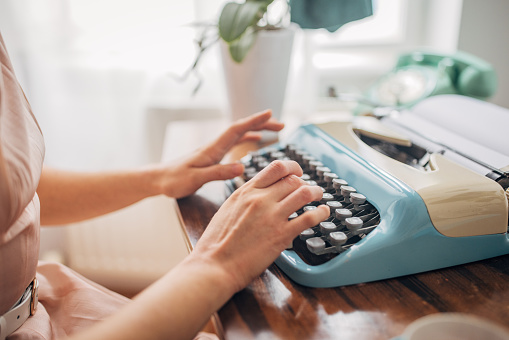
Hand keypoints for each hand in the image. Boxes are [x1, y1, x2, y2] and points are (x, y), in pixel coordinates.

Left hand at [156, 109, 283, 198]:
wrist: (158, 179)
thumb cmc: (174, 180)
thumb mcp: (196, 179)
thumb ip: (218, 173)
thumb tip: (242, 166)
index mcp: (212, 149)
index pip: (237, 129)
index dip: (254, 121)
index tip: (270, 114)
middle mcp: (215, 146)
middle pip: (242, 129)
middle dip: (261, 124)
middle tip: (281, 124)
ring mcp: (214, 150)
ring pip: (240, 135)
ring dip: (257, 130)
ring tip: (275, 130)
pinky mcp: (213, 156)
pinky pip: (235, 143)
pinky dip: (248, 139)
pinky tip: (255, 143)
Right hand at [191, 160, 329, 292]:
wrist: (214, 264)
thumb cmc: (216, 243)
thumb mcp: (227, 209)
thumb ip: (244, 198)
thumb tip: (257, 193)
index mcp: (246, 191)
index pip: (276, 168)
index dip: (292, 167)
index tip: (297, 172)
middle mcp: (260, 199)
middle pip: (292, 180)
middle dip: (304, 182)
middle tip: (309, 189)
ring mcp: (272, 216)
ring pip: (304, 193)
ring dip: (315, 193)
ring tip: (318, 196)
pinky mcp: (282, 235)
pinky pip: (308, 218)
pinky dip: (320, 213)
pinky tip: (323, 213)